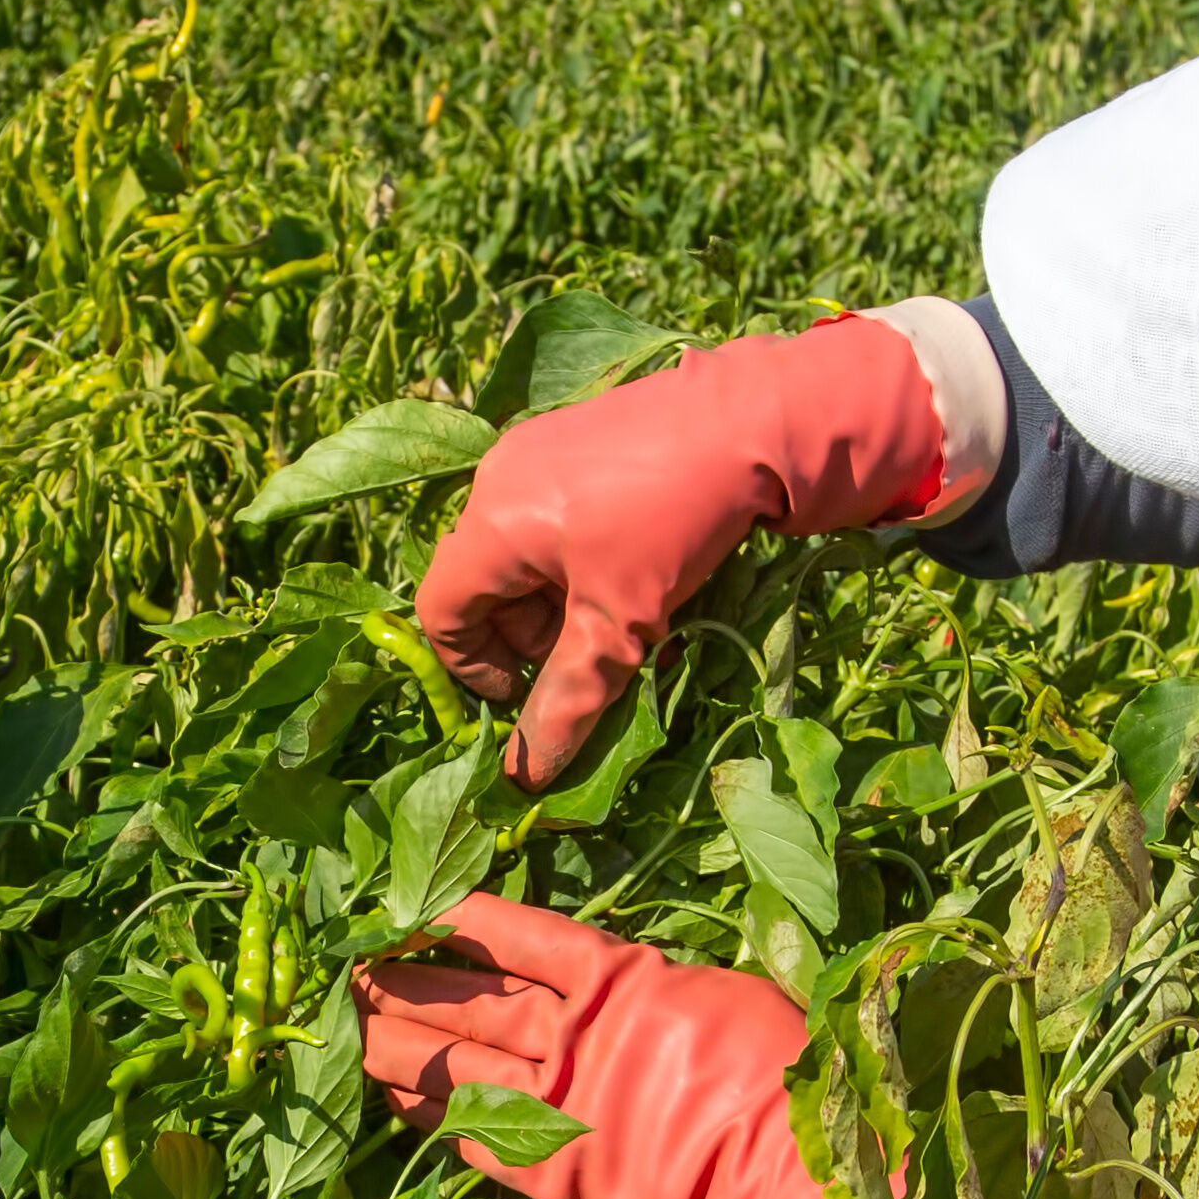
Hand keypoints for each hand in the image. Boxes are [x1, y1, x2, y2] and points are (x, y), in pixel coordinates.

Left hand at [355, 893, 868, 1198]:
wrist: (789, 1174)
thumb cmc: (780, 1073)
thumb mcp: (719, 995)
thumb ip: (651, 989)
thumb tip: (613, 986)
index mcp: (618, 981)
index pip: (520, 936)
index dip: (461, 919)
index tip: (409, 902)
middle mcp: (574, 1037)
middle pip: (470, 1001)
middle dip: (405, 981)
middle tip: (347, 966)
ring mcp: (558, 1106)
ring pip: (458, 1065)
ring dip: (398, 1045)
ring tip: (349, 1024)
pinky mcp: (554, 1170)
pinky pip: (476, 1136)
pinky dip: (433, 1116)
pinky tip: (396, 1101)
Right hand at [413, 316, 954, 784]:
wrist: (757, 420)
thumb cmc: (674, 522)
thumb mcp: (620, 625)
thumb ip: (567, 700)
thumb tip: (526, 778)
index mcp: (492, 522)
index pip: (440, 611)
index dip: (472, 668)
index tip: (523, 693)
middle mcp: (499, 478)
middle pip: (481, 580)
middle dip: (523, 634)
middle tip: (586, 656)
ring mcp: (537, 449)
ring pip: (518, 548)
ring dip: (553, 598)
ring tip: (619, 614)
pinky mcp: (577, 436)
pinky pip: (551, 513)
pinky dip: (575, 556)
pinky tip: (633, 566)